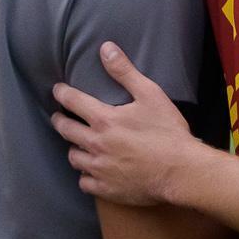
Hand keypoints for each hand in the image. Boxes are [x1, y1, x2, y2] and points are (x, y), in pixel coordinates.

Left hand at [52, 43, 197, 206]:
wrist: (181, 171)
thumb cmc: (168, 132)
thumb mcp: (150, 94)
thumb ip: (125, 72)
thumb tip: (106, 48)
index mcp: (104, 120)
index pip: (73, 102)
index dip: (62, 93)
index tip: (58, 90)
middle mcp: (96, 144)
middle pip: (66, 130)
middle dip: (59, 121)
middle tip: (58, 117)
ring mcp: (99, 169)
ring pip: (74, 158)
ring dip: (74, 149)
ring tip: (77, 145)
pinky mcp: (107, 189)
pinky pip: (84, 183)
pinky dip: (85, 176)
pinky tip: (91, 172)